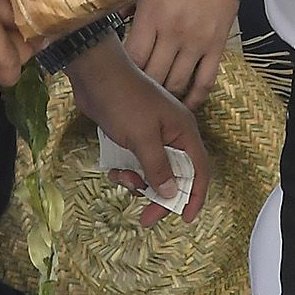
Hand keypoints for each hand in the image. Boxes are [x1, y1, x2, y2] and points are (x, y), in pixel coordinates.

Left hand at [67, 38, 210, 225]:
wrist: (95, 75)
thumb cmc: (123, 101)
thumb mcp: (143, 137)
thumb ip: (158, 168)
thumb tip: (173, 194)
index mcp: (183, 131)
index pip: (200, 170)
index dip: (196, 196)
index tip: (184, 219)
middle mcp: (172, 135)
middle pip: (175, 176)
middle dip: (160, 197)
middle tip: (146, 219)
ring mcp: (152, 136)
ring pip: (153, 173)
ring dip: (139, 183)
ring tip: (122, 178)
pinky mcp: (133, 137)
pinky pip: (136, 164)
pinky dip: (126, 171)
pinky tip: (113, 169)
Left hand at [123, 0, 236, 109]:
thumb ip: (127, 7)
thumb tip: (107, 23)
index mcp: (152, 17)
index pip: (133, 58)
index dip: (125, 73)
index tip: (120, 79)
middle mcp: (174, 33)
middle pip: (153, 76)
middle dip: (144, 89)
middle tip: (137, 95)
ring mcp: (197, 42)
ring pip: (177, 84)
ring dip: (166, 97)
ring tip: (158, 101)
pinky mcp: (217, 46)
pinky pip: (205, 81)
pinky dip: (194, 98)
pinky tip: (185, 104)